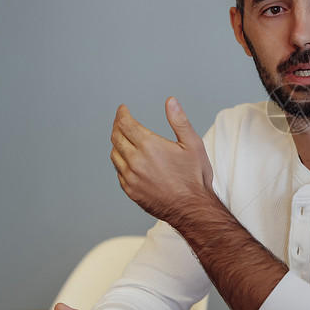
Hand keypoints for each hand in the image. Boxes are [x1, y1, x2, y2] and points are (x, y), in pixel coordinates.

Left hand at [110, 97, 213, 225]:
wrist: (191, 208)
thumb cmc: (194, 177)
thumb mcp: (193, 144)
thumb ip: (179, 120)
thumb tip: (171, 101)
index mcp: (149, 146)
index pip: (126, 124)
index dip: (122, 114)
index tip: (123, 109)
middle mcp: (135, 161)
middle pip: (116, 137)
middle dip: (117, 125)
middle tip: (121, 120)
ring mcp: (130, 177)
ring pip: (115, 154)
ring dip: (117, 143)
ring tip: (123, 138)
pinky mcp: (130, 190)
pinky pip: (119, 172)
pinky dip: (120, 161)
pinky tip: (128, 160)